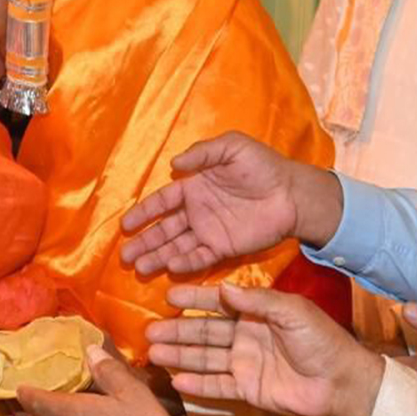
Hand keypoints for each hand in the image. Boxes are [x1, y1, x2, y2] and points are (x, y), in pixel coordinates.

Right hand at [120, 133, 343, 276]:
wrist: (292, 193)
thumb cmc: (263, 165)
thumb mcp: (232, 147)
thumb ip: (202, 152)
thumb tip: (174, 164)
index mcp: (194, 187)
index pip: (162, 202)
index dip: (143, 213)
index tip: (124, 225)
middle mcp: (197, 211)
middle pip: (164, 229)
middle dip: (144, 242)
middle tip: (124, 256)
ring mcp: (210, 231)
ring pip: (177, 247)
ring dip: (158, 257)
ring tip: (139, 268)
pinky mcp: (224, 248)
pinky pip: (200, 258)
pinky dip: (185, 264)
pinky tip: (171, 268)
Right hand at [147, 283, 382, 415]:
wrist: (340, 383)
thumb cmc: (321, 341)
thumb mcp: (292, 311)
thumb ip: (258, 300)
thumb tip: (224, 288)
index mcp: (257, 313)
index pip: (219, 303)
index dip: (195, 298)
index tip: (169, 295)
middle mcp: (246, 336)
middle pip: (204, 331)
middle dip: (177, 330)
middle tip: (149, 330)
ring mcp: (245, 364)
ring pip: (205, 358)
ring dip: (180, 355)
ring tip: (153, 353)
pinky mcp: (247, 389)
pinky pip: (217, 386)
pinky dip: (197, 385)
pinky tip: (176, 381)